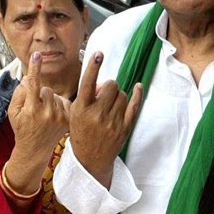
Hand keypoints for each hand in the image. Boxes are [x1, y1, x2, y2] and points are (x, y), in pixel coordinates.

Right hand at [8, 52, 70, 163]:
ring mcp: (60, 117)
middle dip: (40, 95)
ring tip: (45, 115)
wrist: (35, 149)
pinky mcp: (68, 119)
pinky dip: (59, 105)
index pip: (33, 84)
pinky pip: (64, 101)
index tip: (36, 55)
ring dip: (50, 100)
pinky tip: (53, 116)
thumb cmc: (22, 130)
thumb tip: (27, 78)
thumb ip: (19, 93)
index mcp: (32, 110)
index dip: (35, 68)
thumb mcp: (13, 112)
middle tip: (36, 108)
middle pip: (46, 89)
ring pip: (55, 95)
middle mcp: (47, 113)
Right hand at [69, 51, 142, 185]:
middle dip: (109, 86)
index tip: (98, 53)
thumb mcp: (75, 113)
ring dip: (118, 96)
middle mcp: (97, 115)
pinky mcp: (124, 128)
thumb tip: (103, 82)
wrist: (90, 160)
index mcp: (81, 109)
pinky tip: (138, 87)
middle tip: (104, 95)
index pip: (87, 83)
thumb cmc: (81, 132)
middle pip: (111, 85)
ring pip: (123, 94)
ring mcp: (112, 122)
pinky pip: (134, 106)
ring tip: (110, 106)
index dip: (93, 67)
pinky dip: (137, 94)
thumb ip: (87, 96)